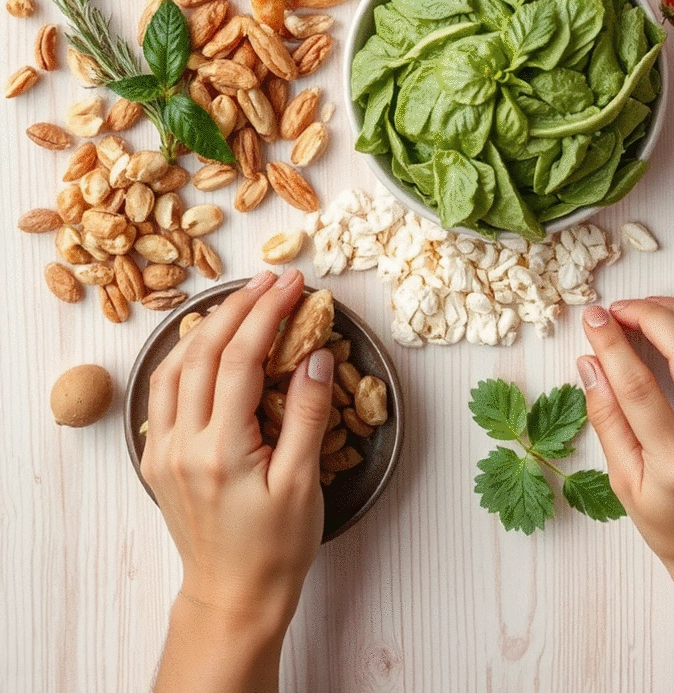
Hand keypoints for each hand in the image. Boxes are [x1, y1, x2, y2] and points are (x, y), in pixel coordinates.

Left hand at [142, 268, 333, 633]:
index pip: (240, 358)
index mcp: (221, 451)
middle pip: (204, 351)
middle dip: (240, 306)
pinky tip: (209, 341)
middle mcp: (182, 445)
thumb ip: (309, 415)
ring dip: (210, 325)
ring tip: (244, 299)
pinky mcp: (157, 458)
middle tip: (273, 278)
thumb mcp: (303, 484)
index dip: (267, 312)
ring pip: (175, 365)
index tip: (294, 284)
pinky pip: (163, 390)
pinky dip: (186, 354)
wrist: (234, 597)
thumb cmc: (276, 548)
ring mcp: (163, 451)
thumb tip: (315, 354)